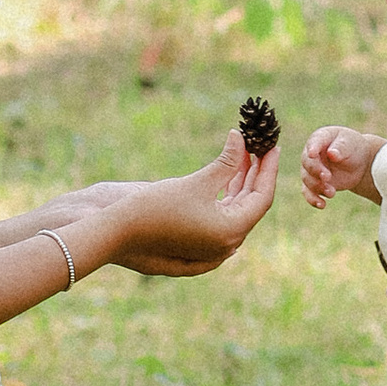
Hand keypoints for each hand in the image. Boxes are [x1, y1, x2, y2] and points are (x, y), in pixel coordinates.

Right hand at [102, 132, 280, 277]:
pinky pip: (218, 218)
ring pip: (233, 211)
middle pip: (249, 205)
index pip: (261, 199)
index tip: (273, 146)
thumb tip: (241, 139)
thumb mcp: (196, 182)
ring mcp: (207, 246)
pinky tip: (227, 175)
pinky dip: (223, 195)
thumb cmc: (155, 207)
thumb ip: (226, 162)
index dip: (268, 170)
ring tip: (244, 153)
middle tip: (260, 146)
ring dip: (239, 182)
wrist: (112, 232)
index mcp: (229, 235)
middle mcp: (222, 245)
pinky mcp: (192, 241)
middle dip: (255, 174)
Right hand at [300, 125, 377, 209]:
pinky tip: (322, 205)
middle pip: (307, 163)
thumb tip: (332, 153)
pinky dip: (313, 199)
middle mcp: (311, 154)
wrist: (358, 163)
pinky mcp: (315, 184)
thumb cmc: (353, 147)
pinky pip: (308, 192)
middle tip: (328, 177)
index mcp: (320, 138)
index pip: (314, 142)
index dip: (312, 148)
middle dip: (316, 171)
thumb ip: (341, 147)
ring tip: (332, 192)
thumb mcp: (350, 144)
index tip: (313, 154)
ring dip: (317, 187)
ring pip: (307, 179)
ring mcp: (311, 169)